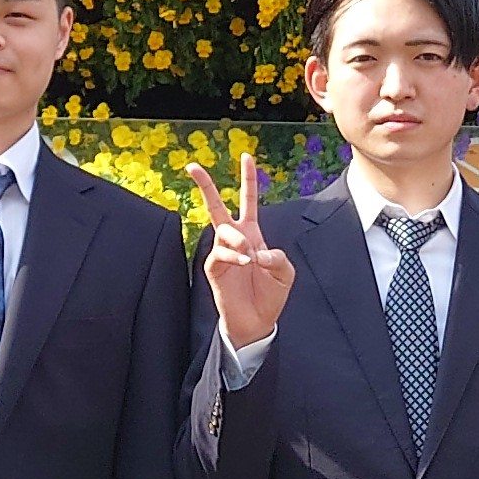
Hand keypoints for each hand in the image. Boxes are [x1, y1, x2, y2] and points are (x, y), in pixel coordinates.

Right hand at [188, 151, 292, 352]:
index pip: (248, 200)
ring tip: (250, 256)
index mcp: (252, 233)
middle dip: (206, 185)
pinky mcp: (214, 267)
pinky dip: (233, 255)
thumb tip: (258, 251)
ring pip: (222, 230)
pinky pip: (219, 253)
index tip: (247, 156)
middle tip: (193, 167)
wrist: (257, 322)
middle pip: (216, 206)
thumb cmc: (270, 295)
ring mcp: (222, 251)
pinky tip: (245, 263)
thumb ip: (278, 257)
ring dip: (238, 240)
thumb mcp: (285, 273)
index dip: (249, 179)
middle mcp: (234, 238)